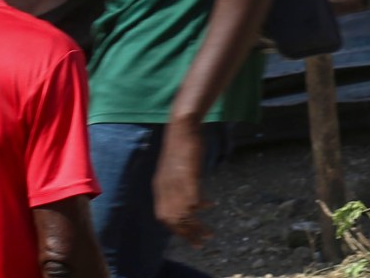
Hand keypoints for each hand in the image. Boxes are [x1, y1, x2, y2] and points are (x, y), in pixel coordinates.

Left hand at [154, 122, 209, 243]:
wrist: (181, 127)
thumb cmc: (180, 146)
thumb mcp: (175, 170)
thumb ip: (179, 185)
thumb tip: (190, 200)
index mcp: (160, 188)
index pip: (164, 217)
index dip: (176, 230)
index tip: (189, 238)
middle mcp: (165, 188)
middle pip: (174, 219)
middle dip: (188, 234)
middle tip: (201, 242)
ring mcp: (176, 181)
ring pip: (183, 213)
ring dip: (196, 225)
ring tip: (209, 232)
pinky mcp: (188, 174)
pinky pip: (192, 196)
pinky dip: (200, 205)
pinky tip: (210, 205)